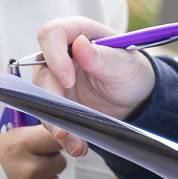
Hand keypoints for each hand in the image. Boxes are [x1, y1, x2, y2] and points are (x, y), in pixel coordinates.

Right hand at [28, 16, 156, 157]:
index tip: (68, 79)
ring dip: (56, 123)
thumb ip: (102, 56)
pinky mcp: (56, 102)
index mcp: (78, 33)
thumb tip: (80, 45)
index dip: (54, 56)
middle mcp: (61, 54)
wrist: (136, 99)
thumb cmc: (133, 72)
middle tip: (65, 121)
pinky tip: (77, 144)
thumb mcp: (125, 64)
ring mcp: (56, 79)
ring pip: (41, 99)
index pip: (51, 34)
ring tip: (75, 141)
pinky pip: (50, 118)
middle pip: (42, 71)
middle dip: (50, 99)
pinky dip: (62, 134)